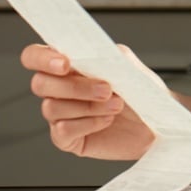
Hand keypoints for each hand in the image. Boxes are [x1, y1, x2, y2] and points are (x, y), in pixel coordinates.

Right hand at [20, 43, 155, 159]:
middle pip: (40, 84)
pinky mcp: (67, 138)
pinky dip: (88, 123)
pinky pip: (62, 130)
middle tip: (107, 89)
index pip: (34, 56)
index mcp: (66, 65)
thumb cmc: (139, 92)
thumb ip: (102, 55)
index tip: (65, 64)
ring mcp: (60, 115)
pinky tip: (106, 120)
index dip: (42, 59)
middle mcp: (57, 89)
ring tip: (116, 105)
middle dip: (76, 87)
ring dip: (88, 105)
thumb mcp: (125, 65)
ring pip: (52, 108)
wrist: (156, 122)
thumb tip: (82, 51)